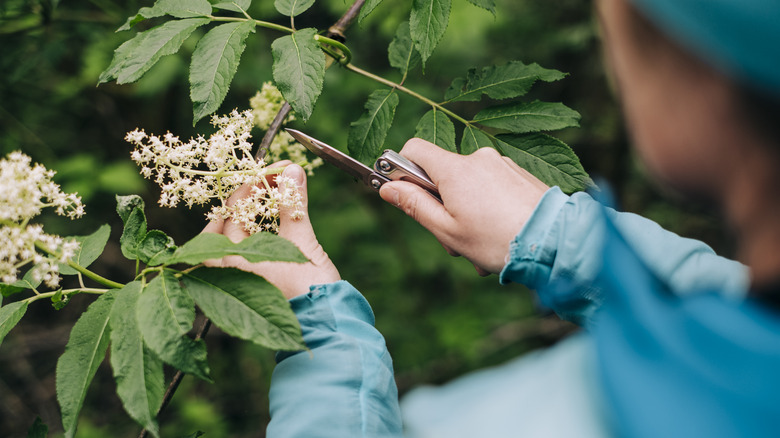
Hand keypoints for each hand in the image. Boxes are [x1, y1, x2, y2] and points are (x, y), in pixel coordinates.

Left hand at [202, 163, 339, 299]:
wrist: (326, 324)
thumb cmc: (309, 290)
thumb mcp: (301, 241)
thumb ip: (292, 204)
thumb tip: (291, 173)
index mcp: (231, 260)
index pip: (230, 211)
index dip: (250, 186)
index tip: (273, 171)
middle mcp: (230, 271)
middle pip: (227, 225)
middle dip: (247, 199)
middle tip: (269, 181)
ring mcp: (242, 279)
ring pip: (235, 239)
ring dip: (251, 215)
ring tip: (271, 196)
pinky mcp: (258, 283)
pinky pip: (248, 251)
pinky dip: (258, 232)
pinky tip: (274, 220)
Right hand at [379, 139, 548, 274]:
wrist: (555, 243)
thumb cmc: (497, 241)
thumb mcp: (447, 230)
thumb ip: (413, 205)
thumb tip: (386, 187)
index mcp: (455, 169)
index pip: (414, 149)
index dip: (402, 169)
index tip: (403, 192)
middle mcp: (479, 157)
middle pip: (443, 173)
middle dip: (441, 204)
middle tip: (453, 237)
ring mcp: (503, 164)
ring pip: (470, 185)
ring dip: (467, 212)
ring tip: (482, 244)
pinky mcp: (522, 174)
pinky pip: (493, 187)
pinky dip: (490, 208)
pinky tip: (500, 235)